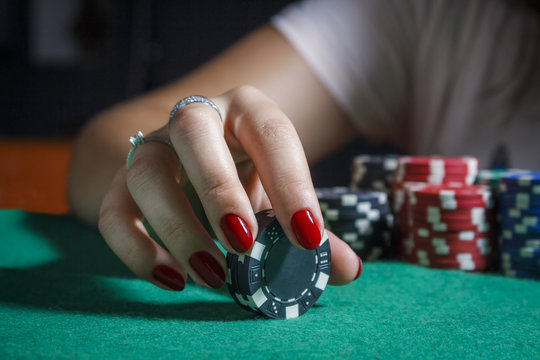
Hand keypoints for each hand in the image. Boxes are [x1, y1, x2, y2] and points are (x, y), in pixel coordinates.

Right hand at [98, 86, 361, 290]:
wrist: (188, 160)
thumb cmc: (246, 174)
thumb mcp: (278, 193)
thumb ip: (308, 229)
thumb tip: (346, 269)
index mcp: (245, 111)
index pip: (271, 133)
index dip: (292, 184)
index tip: (308, 240)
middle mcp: (194, 118)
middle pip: (193, 131)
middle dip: (218, 189)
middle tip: (243, 245)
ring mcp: (151, 147)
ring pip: (147, 172)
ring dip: (179, 228)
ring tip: (213, 275)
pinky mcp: (119, 183)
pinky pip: (113, 213)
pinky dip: (138, 250)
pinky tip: (174, 279)